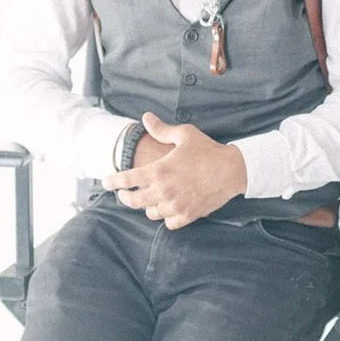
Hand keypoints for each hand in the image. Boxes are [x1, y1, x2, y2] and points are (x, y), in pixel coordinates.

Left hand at [103, 114, 245, 228]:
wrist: (233, 170)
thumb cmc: (208, 151)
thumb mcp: (185, 135)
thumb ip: (162, 130)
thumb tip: (146, 117)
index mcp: (159, 170)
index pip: (127, 180)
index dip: (113, 182)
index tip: (105, 183)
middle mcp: (164, 190)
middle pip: (133, 201)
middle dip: (124, 198)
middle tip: (124, 194)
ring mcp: (176, 204)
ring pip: (150, 213)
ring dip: (148, 206)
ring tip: (150, 199)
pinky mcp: (188, 215)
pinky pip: (168, 223)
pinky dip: (166, 217)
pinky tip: (168, 209)